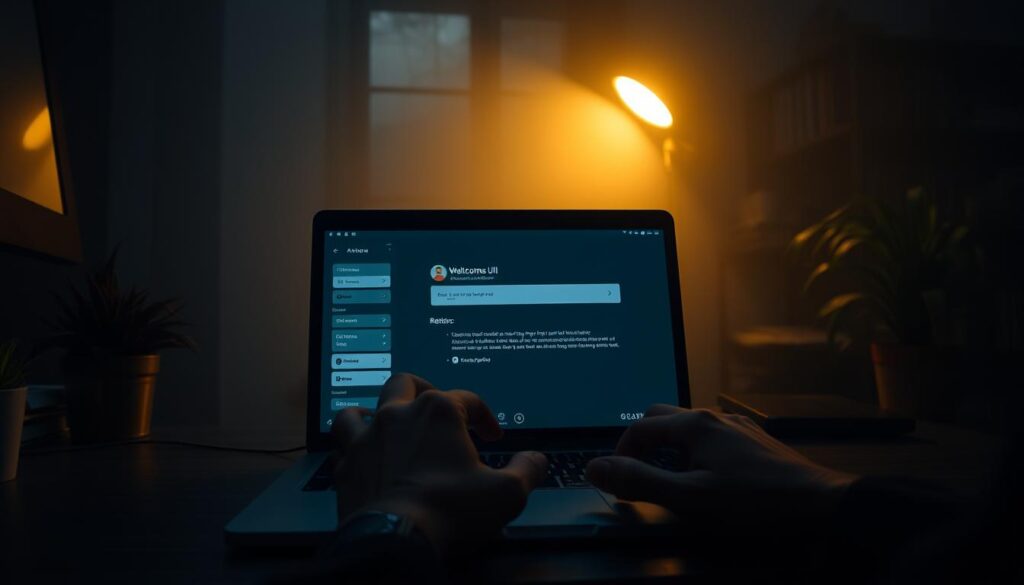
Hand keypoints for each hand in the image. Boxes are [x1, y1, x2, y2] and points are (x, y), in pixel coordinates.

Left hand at [330, 373, 547, 555]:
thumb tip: (536, 460)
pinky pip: (342, 445)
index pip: (468, 399)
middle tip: (436, 409)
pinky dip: (352, 448)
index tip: (492, 436)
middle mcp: (398, 414)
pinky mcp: (345, 465)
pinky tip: (363, 458)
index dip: (485, 416)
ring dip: (374, 412)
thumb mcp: (506, 494)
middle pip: (407, 383)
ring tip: (386, 424)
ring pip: (361, 407)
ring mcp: (366, 437)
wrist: (396, 540)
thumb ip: (527, 470)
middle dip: (424, 390)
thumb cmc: (451, 512)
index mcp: (439, 412)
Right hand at [586, 405, 856, 528]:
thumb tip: (595, 468)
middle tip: (640, 474)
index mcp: (694, 425)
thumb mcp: (689, 498)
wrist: (821, 505)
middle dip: (644, 441)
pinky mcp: (756, 440)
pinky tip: (710, 477)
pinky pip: (714, 436)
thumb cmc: (753, 503)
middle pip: (664, 416)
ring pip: (690, 426)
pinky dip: (698, 451)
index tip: (616, 477)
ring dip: (672, 447)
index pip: (640, 427)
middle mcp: (714, 416)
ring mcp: (738, 426)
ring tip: (672, 479)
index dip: (620, 452)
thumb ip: (640, 482)